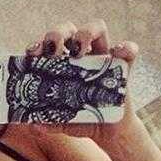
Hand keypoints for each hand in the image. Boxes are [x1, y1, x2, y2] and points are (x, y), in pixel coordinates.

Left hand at [24, 18, 139, 146]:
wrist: (108, 132)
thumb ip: (50, 121)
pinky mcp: (124, 64)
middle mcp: (82, 55)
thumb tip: (34, 124)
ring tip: (78, 51)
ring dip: (85, 33)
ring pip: (97, 28)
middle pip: (69, 30)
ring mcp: (103, 56)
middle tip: (52, 51)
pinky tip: (117, 53)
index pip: (49, 45)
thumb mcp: (63, 122)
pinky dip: (125, 47)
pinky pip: (128, 50)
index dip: (39, 44)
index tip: (32, 54)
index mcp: (63, 64)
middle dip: (57, 34)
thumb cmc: (82, 121)